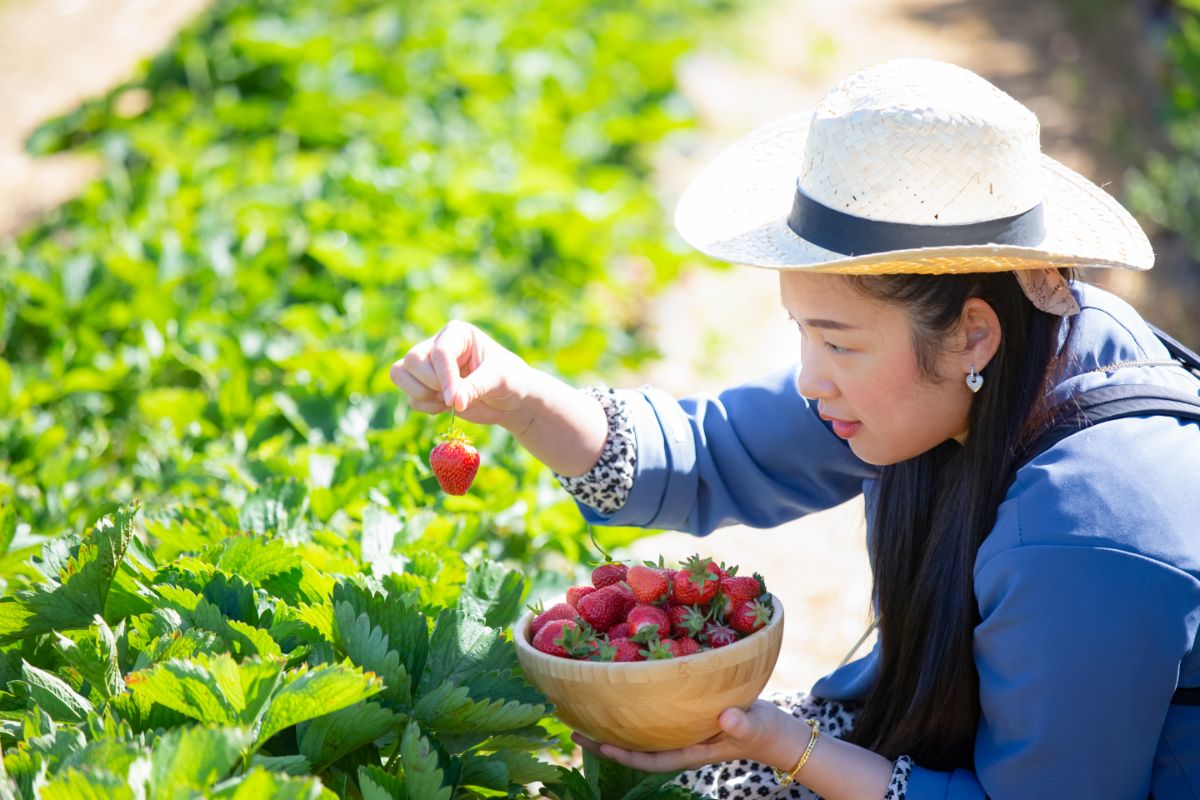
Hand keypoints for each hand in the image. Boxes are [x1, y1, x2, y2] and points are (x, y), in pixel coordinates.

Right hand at [390, 321, 533, 428]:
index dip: (444, 378)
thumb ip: (476, 387)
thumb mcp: (498, 380)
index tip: (455, 401)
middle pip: (412, 360)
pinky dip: (425, 407)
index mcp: (457, 334)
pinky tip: (445, 407)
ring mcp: (427, 365)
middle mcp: (437, 345)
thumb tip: (454, 401)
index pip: (440, 352)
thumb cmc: (509, 380)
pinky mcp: (423, 385)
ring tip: (449, 402)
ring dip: (422, 394)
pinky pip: (409, 396)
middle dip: (431, 384)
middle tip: (454, 398)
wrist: (510, 399)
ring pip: (400, 373)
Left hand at [570, 700, 800, 773]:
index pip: (649, 758)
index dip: (622, 754)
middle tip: (572, 726)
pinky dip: (634, 706)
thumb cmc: (762, 730)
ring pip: (640, 730)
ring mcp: (679, 730)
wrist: (773, 730)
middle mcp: (678, 742)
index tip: (597, 743)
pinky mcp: (684, 715)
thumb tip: (725, 718)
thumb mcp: (753, 725)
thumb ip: (740, 723)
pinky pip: (653, 715)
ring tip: (585, 708)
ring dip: (614, 722)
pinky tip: (619, 693)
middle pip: (634, 746)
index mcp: (689, 750)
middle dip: (604, 739)